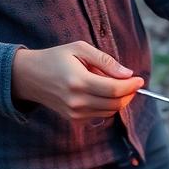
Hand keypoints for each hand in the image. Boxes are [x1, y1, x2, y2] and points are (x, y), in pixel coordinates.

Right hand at [11, 42, 142, 119]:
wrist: (29, 76)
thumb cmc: (55, 58)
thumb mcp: (79, 49)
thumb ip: (106, 61)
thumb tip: (128, 74)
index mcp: (78, 81)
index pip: (114, 90)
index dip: (131, 86)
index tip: (139, 80)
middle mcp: (77, 101)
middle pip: (115, 103)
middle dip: (129, 93)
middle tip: (131, 82)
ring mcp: (75, 113)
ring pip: (110, 111)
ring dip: (118, 99)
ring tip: (107, 83)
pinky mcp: (75, 119)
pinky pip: (101, 115)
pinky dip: (107, 105)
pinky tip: (98, 92)